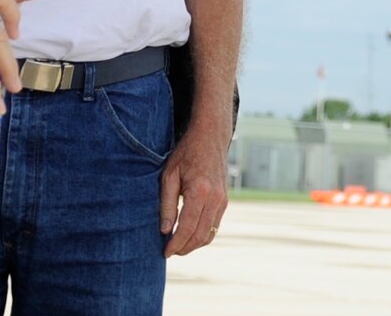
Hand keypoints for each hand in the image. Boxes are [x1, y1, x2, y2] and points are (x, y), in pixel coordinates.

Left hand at [159, 123, 229, 257]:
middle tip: (170, 252)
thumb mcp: (169, 175)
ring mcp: (223, 201)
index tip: (165, 252)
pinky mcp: (225, 201)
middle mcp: (215, 199)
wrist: (210, 137)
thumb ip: (167, 204)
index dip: (176, 244)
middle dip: (184, 248)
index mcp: (200, 191)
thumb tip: (165, 230)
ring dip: (194, 244)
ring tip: (178, 246)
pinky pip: (215, 225)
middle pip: (200, 236)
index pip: (187, 228)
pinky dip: (202, 235)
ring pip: (210, 234)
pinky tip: (189, 234)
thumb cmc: (186, 153)